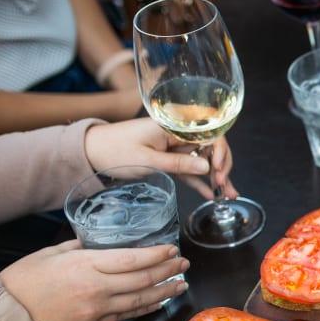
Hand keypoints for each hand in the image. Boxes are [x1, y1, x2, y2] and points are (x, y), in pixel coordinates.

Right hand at [0, 240, 189, 320]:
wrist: (9, 316)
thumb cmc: (25, 282)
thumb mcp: (52, 253)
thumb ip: (81, 246)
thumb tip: (102, 241)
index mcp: (86, 265)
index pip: (133, 259)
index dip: (157, 255)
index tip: (172, 250)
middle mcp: (97, 288)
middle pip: (143, 279)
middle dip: (168, 271)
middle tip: (184, 264)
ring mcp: (98, 310)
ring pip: (141, 300)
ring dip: (165, 291)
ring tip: (181, 284)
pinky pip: (128, 316)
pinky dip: (146, 308)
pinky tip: (159, 302)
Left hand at [83, 118, 237, 200]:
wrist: (91, 152)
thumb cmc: (114, 149)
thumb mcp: (148, 159)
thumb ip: (178, 164)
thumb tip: (207, 167)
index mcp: (173, 126)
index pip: (208, 133)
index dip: (219, 150)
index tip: (218, 168)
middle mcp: (178, 134)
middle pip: (210, 147)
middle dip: (222, 166)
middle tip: (223, 185)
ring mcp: (175, 148)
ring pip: (203, 161)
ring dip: (216, 178)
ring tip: (228, 195)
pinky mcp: (169, 160)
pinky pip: (190, 171)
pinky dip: (200, 182)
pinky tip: (211, 194)